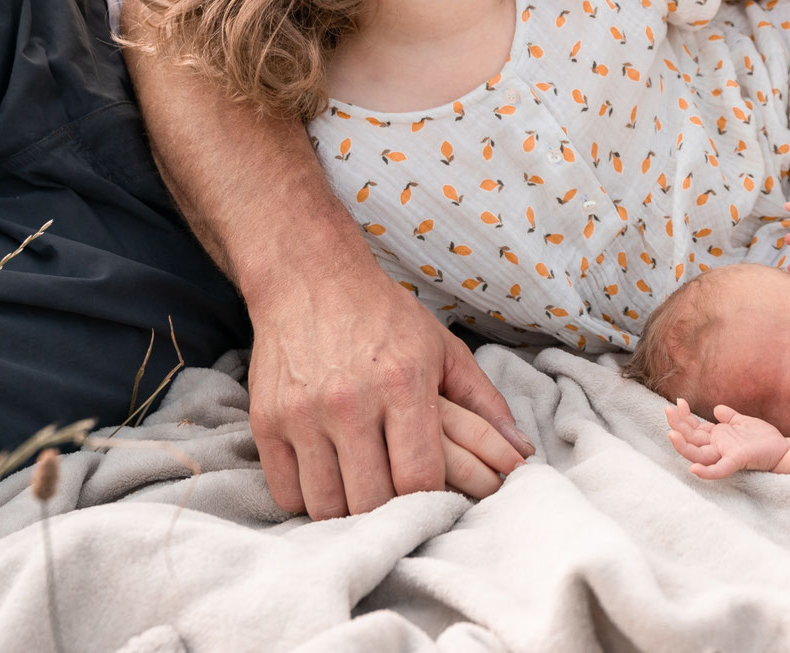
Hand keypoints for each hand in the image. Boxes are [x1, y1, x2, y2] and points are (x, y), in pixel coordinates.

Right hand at [246, 261, 534, 518]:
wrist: (311, 278)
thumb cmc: (386, 318)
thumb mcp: (444, 350)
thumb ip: (485, 404)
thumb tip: (522, 453)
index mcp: (403, 384)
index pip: (419, 477)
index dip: (430, 499)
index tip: (434, 497)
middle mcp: (350, 402)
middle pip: (373, 499)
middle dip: (391, 512)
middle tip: (399, 505)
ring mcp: (303, 414)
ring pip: (328, 504)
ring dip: (348, 510)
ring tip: (364, 494)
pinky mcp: (267, 421)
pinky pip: (288, 491)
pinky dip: (309, 498)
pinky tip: (328, 481)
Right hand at [665, 399, 789, 478]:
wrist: (783, 450)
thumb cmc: (763, 438)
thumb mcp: (743, 422)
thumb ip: (729, 417)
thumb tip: (716, 409)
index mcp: (717, 436)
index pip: (694, 427)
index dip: (684, 416)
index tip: (677, 402)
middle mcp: (717, 446)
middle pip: (691, 438)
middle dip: (677, 425)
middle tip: (667, 411)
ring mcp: (725, 455)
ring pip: (698, 454)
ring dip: (683, 446)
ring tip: (671, 434)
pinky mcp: (736, 461)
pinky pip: (719, 469)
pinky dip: (706, 472)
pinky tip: (693, 469)